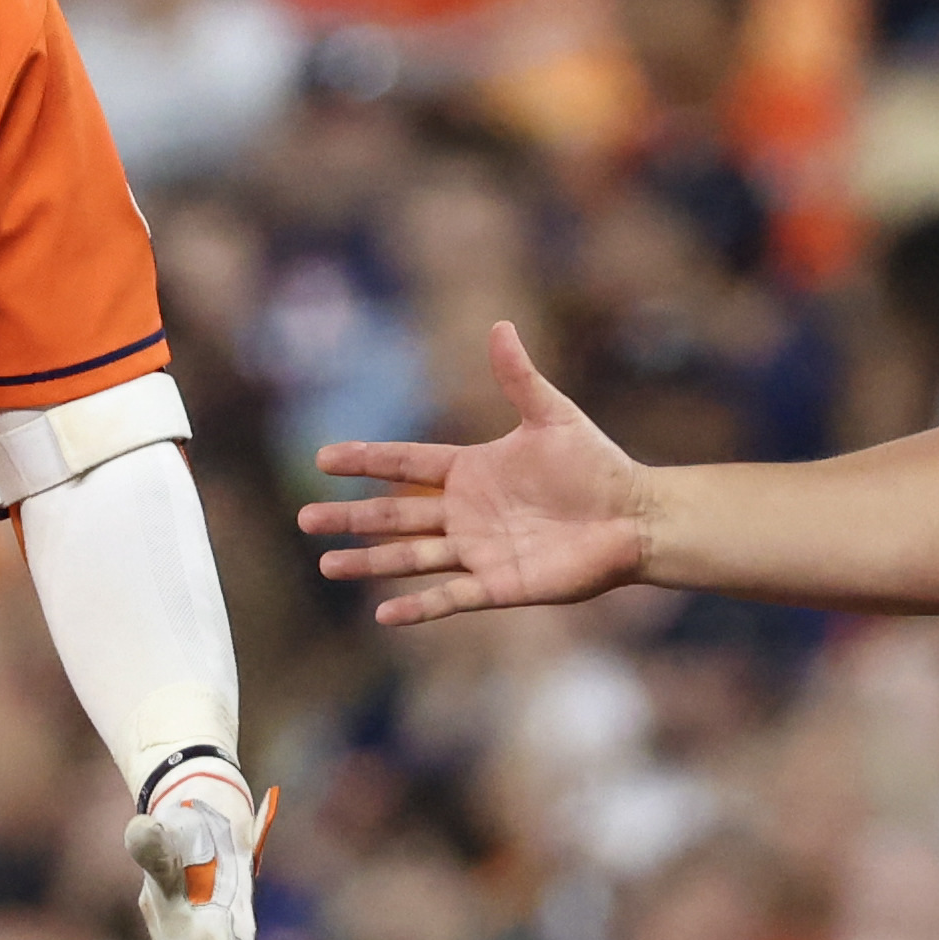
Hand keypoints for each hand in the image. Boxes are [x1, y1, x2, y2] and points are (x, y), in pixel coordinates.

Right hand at [302, 324, 654, 624]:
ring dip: (368, 561)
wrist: (633, 516)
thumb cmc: (597, 465)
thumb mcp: (553, 416)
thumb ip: (518, 378)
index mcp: (470, 471)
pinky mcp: (498, 584)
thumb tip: (500, 326)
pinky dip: (418, 606)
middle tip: (305, 519)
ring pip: (410, 557)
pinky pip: (450, 596)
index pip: (405, 463)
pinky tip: (384, 614)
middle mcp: (464, 513)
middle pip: (394, 515)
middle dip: (350, 518)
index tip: (324, 458)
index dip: (366, 461)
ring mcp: (477, 550)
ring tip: (327, 565)